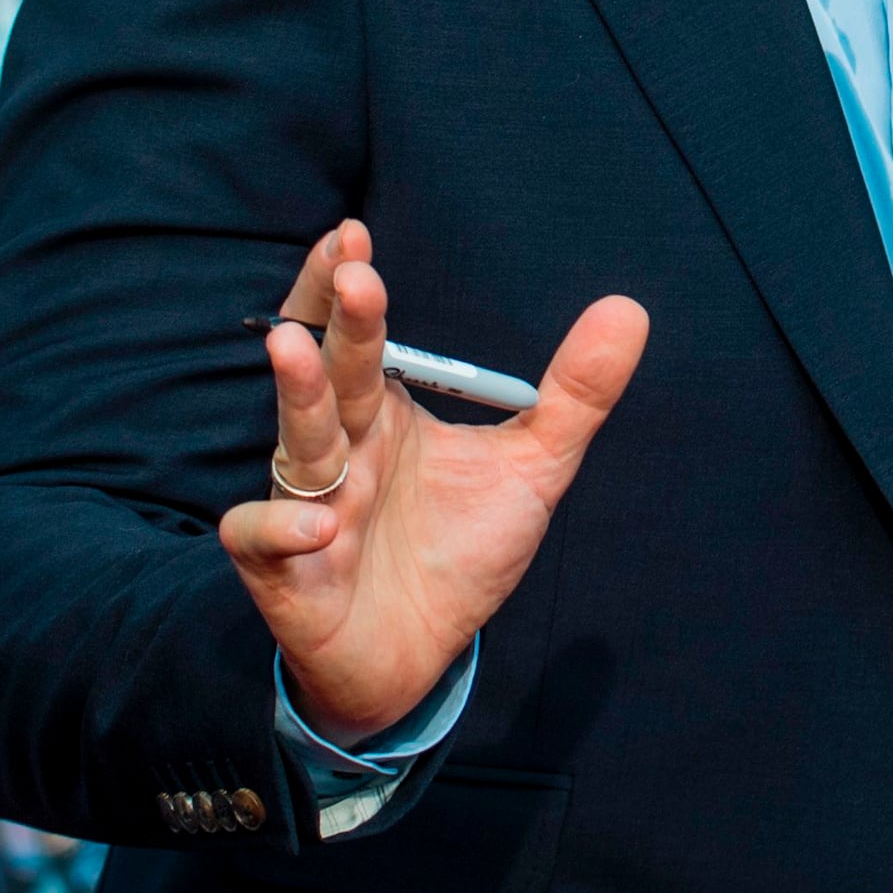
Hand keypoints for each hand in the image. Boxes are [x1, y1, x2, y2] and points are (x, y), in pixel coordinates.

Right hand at [225, 221, 648, 744]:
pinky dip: (281, 530)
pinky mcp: (285, 574)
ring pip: (294, 446)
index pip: (358, 338)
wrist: (416, 659)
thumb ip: (574, 394)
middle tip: (350, 274)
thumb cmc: (456, 553)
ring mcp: (308, 508)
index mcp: (384, 415)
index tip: (352, 233)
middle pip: (329, 377)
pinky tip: (317, 527)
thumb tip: (628, 306)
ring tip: (290, 349)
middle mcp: (340, 451)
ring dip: (295, 399)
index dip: (347, 287)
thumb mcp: (529, 469)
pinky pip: (264, 542)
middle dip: (333, 325)